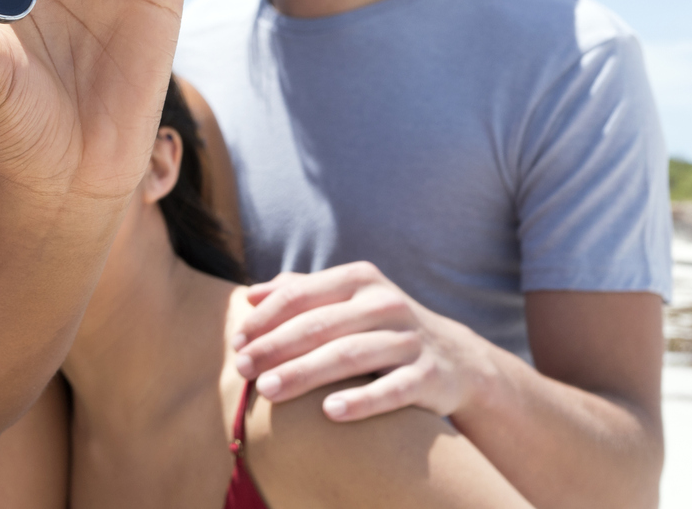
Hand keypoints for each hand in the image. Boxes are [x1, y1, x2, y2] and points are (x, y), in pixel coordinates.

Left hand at [230, 262, 499, 422]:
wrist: (456, 359)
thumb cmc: (381, 327)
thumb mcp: (348, 300)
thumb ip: (301, 292)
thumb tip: (250, 293)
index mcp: (360, 279)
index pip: (302, 294)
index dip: (265, 318)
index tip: (235, 342)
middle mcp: (386, 303)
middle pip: (321, 325)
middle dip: (276, 347)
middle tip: (242, 369)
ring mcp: (410, 339)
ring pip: (351, 355)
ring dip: (305, 373)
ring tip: (269, 390)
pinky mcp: (430, 376)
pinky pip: (393, 389)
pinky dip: (362, 400)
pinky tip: (329, 412)